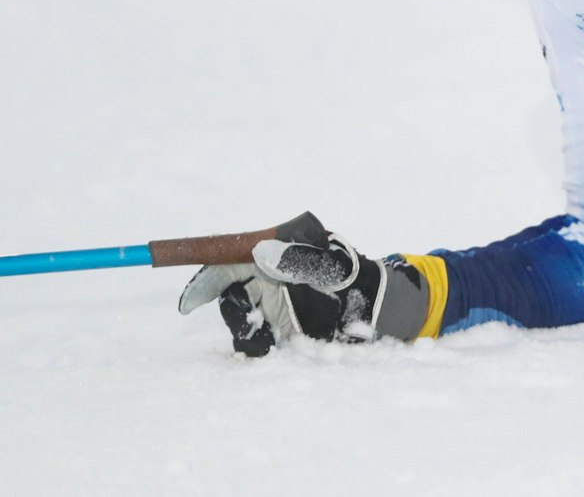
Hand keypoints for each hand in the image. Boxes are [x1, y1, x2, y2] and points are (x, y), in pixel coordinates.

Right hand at [177, 211, 430, 355]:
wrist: (378, 312)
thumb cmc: (358, 281)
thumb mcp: (332, 270)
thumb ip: (300, 261)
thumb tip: (260, 252)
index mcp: (277, 253)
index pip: (229, 258)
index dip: (205, 278)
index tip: (188, 305)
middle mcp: (269, 275)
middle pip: (228, 291)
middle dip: (232, 312)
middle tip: (250, 329)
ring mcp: (273, 301)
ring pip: (239, 317)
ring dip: (246, 332)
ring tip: (267, 342)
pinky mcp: (278, 326)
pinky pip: (253, 337)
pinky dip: (255, 345)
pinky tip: (270, 348)